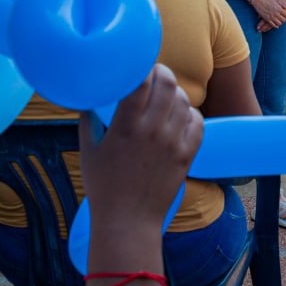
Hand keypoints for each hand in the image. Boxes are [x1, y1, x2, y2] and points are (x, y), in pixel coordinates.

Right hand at [79, 65, 202, 227]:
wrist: (128, 221)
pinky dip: (190, 113)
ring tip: (166, 94)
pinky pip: (197, 122)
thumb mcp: (88, 150)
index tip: (134, 63)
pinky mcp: (186, 156)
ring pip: (183, 101)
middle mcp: (152, 131)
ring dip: (175, 92)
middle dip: (161, 72)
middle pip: (167, 83)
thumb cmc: (102, 187)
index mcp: (126, 127)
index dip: (139, 66)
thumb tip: (87, 99)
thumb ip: (88, 120)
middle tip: (154, 73)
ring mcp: (173, 143)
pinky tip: (180, 114)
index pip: (140, 81)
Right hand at [249, 0, 285, 28]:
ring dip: (280, 23)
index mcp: (279, 9)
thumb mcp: (276, 0)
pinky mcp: (267, 19)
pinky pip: (273, 25)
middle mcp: (276, 13)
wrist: (259, 1)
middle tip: (283, 19)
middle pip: (283, 20)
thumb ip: (282, 4)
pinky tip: (276, 25)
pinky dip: (275, 26)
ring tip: (279, 22)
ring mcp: (271, 17)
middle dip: (284, 20)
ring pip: (279, 23)